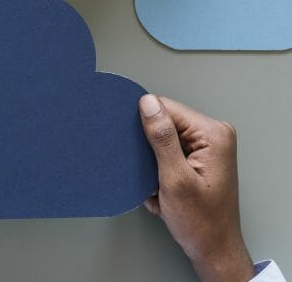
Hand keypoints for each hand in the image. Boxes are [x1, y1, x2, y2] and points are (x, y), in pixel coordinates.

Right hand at [139, 95, 254, 281]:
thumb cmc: (201, 222)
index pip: (165, 107)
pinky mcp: (199, 157)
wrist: (213, 249)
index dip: (145, 125)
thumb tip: (148, 103)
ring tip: (160, 184)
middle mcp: (214, 135)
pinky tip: (163, 187)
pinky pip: (168, 151)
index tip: (139, 148)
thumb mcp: (174, 178)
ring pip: (162, 138)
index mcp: (213, 134)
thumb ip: (161, 138)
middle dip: (150, 148)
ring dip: (153, 162)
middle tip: (154, 174)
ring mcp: (207, 147)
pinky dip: (159, 169)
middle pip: (164, 122)